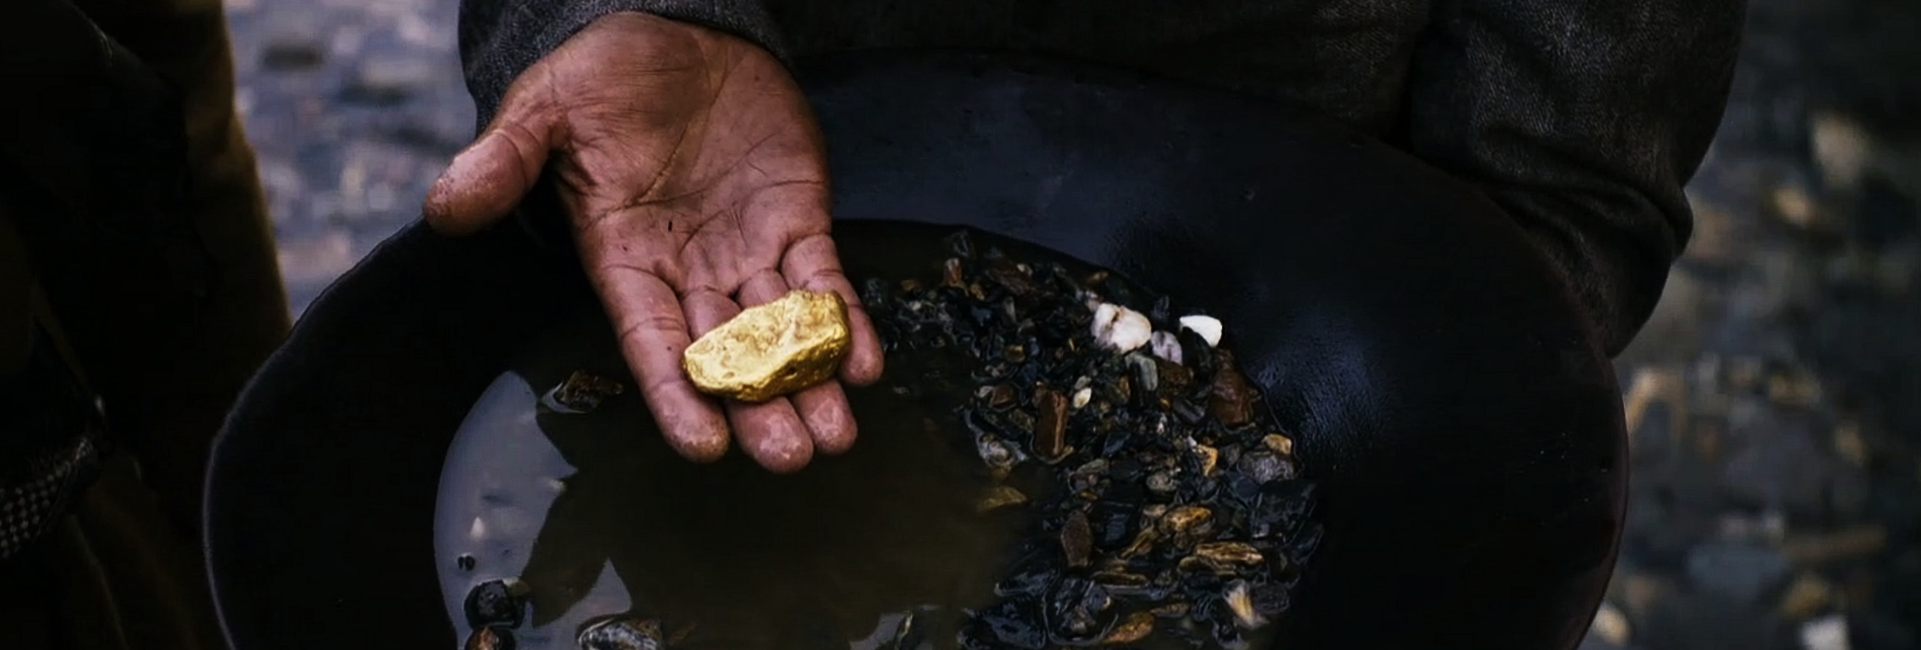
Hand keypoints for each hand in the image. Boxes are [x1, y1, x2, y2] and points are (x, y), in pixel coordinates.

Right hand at [423, 12, 883, 471]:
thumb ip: (502, 163)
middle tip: (789, 457)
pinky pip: (826, 283)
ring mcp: (747, 253)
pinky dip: (847, 322)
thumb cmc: (602, 76)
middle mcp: (688, 271)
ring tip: (837, 433)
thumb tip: (443, 209)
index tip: (703, 446)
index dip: (675, 394)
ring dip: (810, 383)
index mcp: (623, 259)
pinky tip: (866, 363)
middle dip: (757, 408)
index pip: (650, 341)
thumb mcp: (544, 110)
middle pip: (726, 356)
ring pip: (782, 334)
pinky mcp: (799, 224)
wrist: (674, 30)